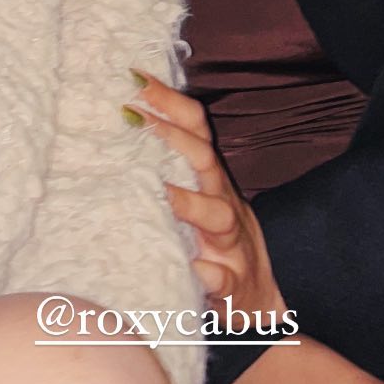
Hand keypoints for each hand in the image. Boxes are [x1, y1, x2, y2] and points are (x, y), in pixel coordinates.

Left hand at [127, 73, 285, 320]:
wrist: (258, 305)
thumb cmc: (215, 242)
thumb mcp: (199, 198)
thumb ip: (171, 166)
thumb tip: (125, 120)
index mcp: (211, 181)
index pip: (195, 129)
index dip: (169, 101)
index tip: (133, 79)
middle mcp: (222, 205)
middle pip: (204, 160)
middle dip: (172, 137)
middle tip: (133, 118)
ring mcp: (230, 245)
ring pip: (219, 216)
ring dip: (190, 203)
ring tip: (162, 192)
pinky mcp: (232, 287)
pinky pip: (223, 278)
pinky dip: (210, 273)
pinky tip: (195, 269)